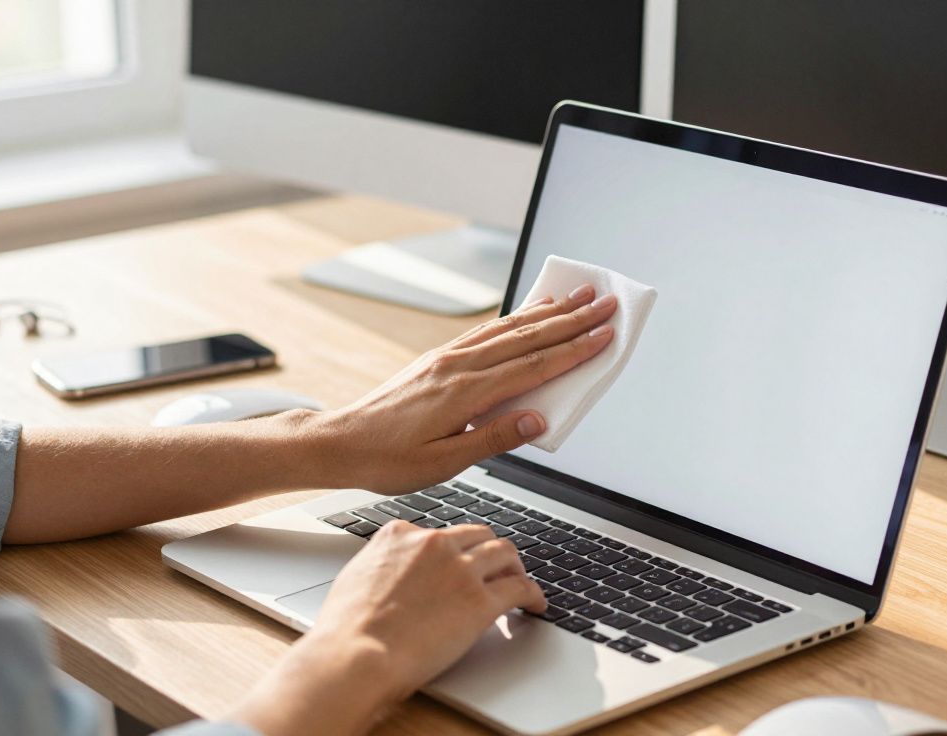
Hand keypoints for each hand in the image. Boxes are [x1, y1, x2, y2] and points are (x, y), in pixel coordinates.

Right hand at [231, 522, 542, 735]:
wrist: (357, 654)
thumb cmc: (347, 629)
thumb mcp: (356, 577)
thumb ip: (381, 565)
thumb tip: (390, 573)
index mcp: (400, 535)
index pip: (440, 532)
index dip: (453, 549)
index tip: (459, 562)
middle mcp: (434, 544)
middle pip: (478, 535)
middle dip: (489, 550)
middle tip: (496, 568)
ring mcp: (460, 569)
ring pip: (505, 552)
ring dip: (515, 567)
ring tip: (519, 582)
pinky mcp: (480, 600)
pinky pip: (521, 588)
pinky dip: (534, 595)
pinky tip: (535, 605)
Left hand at [314, 282, 616, 492]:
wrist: (340, 442)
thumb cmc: (387, 459)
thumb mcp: (443, 463)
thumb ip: (494, 439)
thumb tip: (537, 420)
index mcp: (463, 393)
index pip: (533, 366)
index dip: (574, 350)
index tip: (605, 334)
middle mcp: (457, 366)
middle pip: (527, 337)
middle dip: (572, 319)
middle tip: (606, 302)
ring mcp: (446, 357)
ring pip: (508, 328)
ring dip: (547, 311)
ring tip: (577, 295)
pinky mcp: (438, 358)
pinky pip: (486, 331)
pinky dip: (514, 318)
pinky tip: (530, 312)